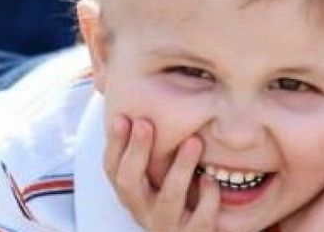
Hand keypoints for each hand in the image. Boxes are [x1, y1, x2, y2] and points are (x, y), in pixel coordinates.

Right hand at [104, 116, 220, 231]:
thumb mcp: (158, 175)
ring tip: (194, 141)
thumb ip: (151, 148)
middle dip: (137, 151)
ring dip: (180, 168)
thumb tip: (143, 104)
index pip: (112, 168)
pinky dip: (207, 197)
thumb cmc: (179, 196)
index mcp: (131, 193)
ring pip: (169, 198)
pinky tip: (211, 179)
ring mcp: (167, 226)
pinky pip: (200, 219)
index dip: (115, 144)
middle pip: (129, 182)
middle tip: (146, 123)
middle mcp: (143, 211)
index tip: (122, 117)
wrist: (194, 231)